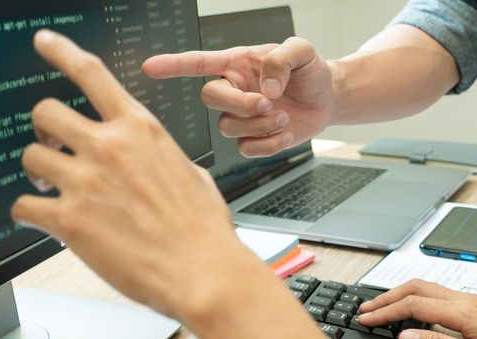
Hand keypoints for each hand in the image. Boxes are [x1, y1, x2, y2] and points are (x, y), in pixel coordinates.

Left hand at [11, 30, 260, 319]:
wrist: (204, 272)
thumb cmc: (204, 229)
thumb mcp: (191, 175)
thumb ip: (159, 159)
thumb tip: (147, 162)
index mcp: (141, 131)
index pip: (92, 74)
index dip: (62, 52)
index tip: (45, 42)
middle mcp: (109, 147)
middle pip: (45, 111)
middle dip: (44, 128)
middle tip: (53, 144)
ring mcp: (86, 182)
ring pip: (30, 155)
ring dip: (37, 171)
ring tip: (52, 187)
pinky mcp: (70, 221)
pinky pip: (24, 205)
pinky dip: (28, 212)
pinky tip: (43, 219)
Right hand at [142, 37, 334, 156]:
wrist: (327, 99)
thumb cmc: (311, 71)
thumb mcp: (302, 51)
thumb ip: (281, 60)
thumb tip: (265, 87)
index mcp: (237, 65)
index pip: (198, 63)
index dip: (173, 65)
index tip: (149, 67)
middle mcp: (234, 91)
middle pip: (210, 99)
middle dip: (239, 104)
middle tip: (268, 103)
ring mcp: (241, 117)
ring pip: (228, 128)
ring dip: (259, 126)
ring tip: (284, 117)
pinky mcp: (253, 139)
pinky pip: (246, 149)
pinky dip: (268, 145)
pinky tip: (285, 134)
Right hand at [359, 280, 476, 338]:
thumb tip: (404, 337)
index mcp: (459, 310)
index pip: (411, 305)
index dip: (385, 312)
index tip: (366, 319)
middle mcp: (461, 299)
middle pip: (413, 288)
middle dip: (385, 297)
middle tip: (365, 308)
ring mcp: (467, 300)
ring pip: (424, 287)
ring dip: (398, 294)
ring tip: (382, 305)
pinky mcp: (473, 305)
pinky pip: (434, 292)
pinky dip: (413, 296)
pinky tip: (412, 307)